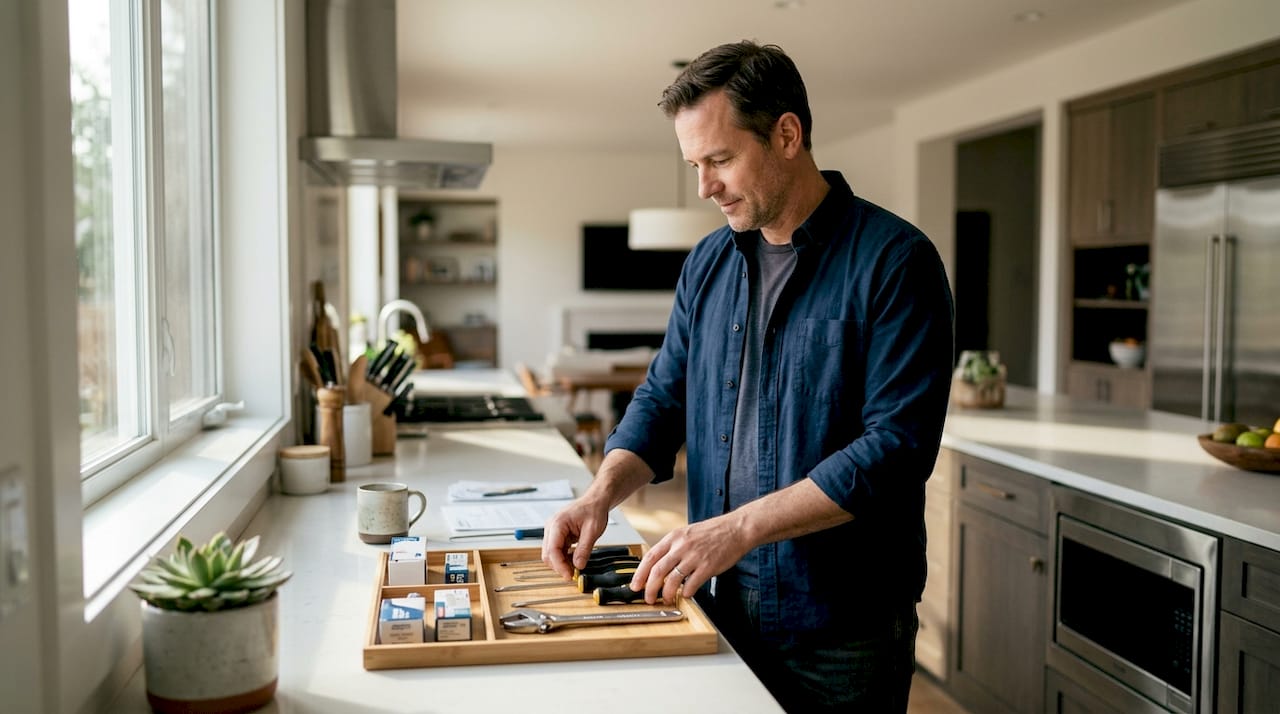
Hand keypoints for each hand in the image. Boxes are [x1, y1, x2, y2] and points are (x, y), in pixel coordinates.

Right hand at [540, 495, 611, 578]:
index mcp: (558, 523)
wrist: (595, 501)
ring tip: (575, 568)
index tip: (569, 575)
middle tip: (573, 575)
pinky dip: (563, 558)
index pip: (552, 549)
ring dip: (561, 563)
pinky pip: (556, 550)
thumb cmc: (593, 510)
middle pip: (548, 554)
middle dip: (559, 566)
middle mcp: (551, 527)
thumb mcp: (593, 530)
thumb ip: (584, 549)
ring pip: (550, 553)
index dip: (559, 565)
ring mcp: (552, 531)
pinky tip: (574, 560)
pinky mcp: (557, 534)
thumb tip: (578, 565)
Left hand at [630, 514, 751, 604]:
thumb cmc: (713, 532)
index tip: (635, 585)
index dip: (640, 573)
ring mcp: (694, 557)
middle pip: (657, 571)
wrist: (736, 529)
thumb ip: (673, 548)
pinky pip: (691, 585)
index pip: (650, 557)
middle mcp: (681, 546)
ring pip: (672, 580)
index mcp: (674, 537)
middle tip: (648, 598)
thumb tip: (658, 566)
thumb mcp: (687, 533)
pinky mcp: (707, 567)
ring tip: (667, 600)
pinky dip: (686, 593)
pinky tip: (687, 594)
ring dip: (667, 594)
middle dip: (650, 589)